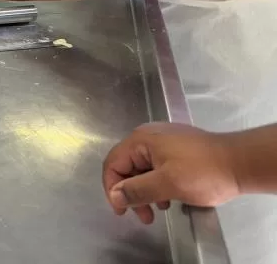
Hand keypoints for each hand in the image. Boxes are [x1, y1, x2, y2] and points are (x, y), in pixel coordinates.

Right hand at [103, 123, 240, 224]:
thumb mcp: (168, 184)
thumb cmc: (203, 172)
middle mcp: (148, 136)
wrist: (241, 163)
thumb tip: (115, 195)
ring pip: (143, 169)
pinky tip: (169, 198)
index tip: (122, 211)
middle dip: (131, 193)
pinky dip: (158, 184)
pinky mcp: (177, 147)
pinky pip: (157, 166)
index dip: (113, 189)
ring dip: (145, 191)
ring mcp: (164, 140)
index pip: (113, 164)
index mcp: (141, 140)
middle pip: (127, 166)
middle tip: (144, 216)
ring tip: (158, 210)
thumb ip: (138, 190)